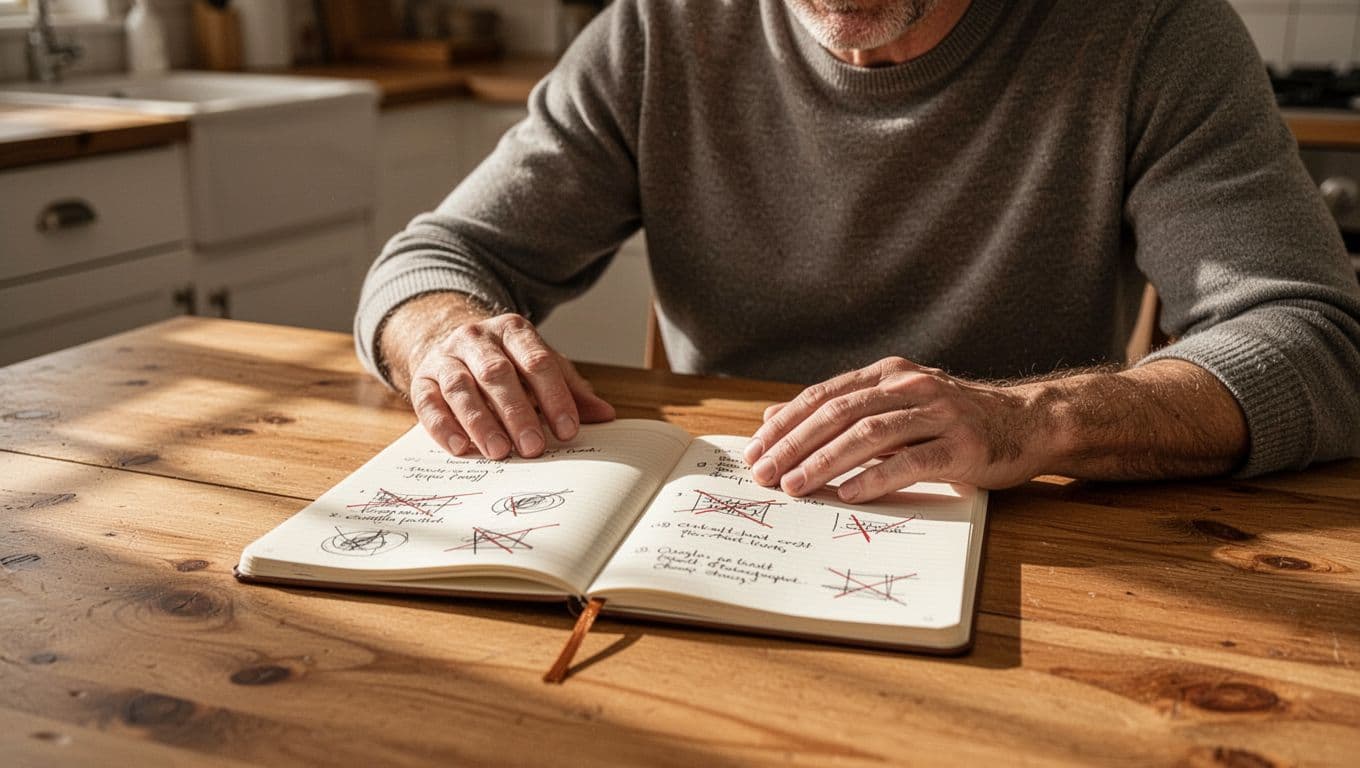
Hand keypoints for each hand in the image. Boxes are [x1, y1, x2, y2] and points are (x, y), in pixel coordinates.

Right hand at [406, 313, 614, 459]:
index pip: (537, 361)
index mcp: (513, 331)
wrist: (454, 346)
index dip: (555, 396)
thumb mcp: (540, 367)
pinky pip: (428, 402)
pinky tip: (460, 448)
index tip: (568, 429)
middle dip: (517, 412)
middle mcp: (477, 339)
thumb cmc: (507, 363)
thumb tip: (606, 416)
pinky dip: (443, 426)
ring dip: (481, 422)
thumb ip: (570, 390)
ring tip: (499, 452)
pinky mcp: (422, 379)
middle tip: (533, 447)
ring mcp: (446, 357)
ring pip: (461, 387)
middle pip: (497, 374)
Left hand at [743, 357, 1048, 501]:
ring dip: (825, 461)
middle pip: (839, 413)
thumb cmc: (954, 419)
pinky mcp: (962, 447)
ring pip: (869, 434)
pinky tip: (847, 493)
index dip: (786, 422)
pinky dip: (875, 478)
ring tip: (795, 486)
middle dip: (794, 444)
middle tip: (763, 472)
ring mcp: (938, 415)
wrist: (1029, 422)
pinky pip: (911, 462)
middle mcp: (911, 387)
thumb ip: (842, 409)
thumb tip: (774, 418)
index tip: (754, 449)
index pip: (825, 396)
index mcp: (889, 374)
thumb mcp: (897, 403)